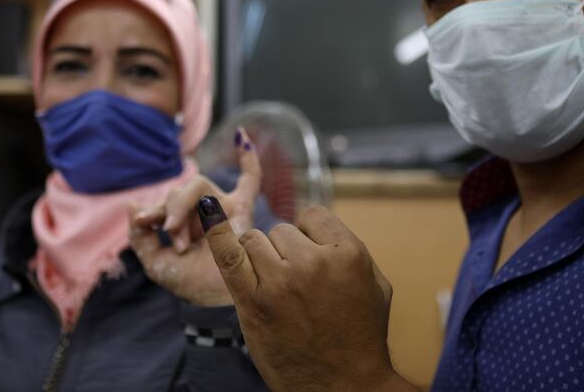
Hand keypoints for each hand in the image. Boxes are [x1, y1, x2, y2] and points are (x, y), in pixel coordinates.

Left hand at [127, 127, 261, 305]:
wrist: (215, 299)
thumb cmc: (191, 283)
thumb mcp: (156, 263)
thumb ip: (141, 237)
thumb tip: (130, 205)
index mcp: (183, 221)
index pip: (166, 202)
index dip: (153, 208)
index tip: (143, 222)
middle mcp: (202, 210)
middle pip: (182, 190)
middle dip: (171, 209)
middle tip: (171, 234)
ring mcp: (223, 207)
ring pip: (199, 186)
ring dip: (186, 207)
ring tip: (185, 239)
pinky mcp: (241, 209)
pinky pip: (250, 180)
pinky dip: (248, 158)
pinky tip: (241, 135)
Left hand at [198, 197, 416, 391]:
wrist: (343, 386)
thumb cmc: (361, 335)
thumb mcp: (375, 283)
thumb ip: (348, 247)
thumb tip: (313, 224)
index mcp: (348, 253)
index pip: (312, 215)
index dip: (310, 233)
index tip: (313, 254)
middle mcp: (313, 262)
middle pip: (281, 231)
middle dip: (287, 251)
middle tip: (298, 285)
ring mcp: (280, 283)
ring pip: (255, 241)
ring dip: (261, 258)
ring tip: (276, 287)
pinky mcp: (253, 303)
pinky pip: (229, 256)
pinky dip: (217, 232)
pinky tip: (207, 209)